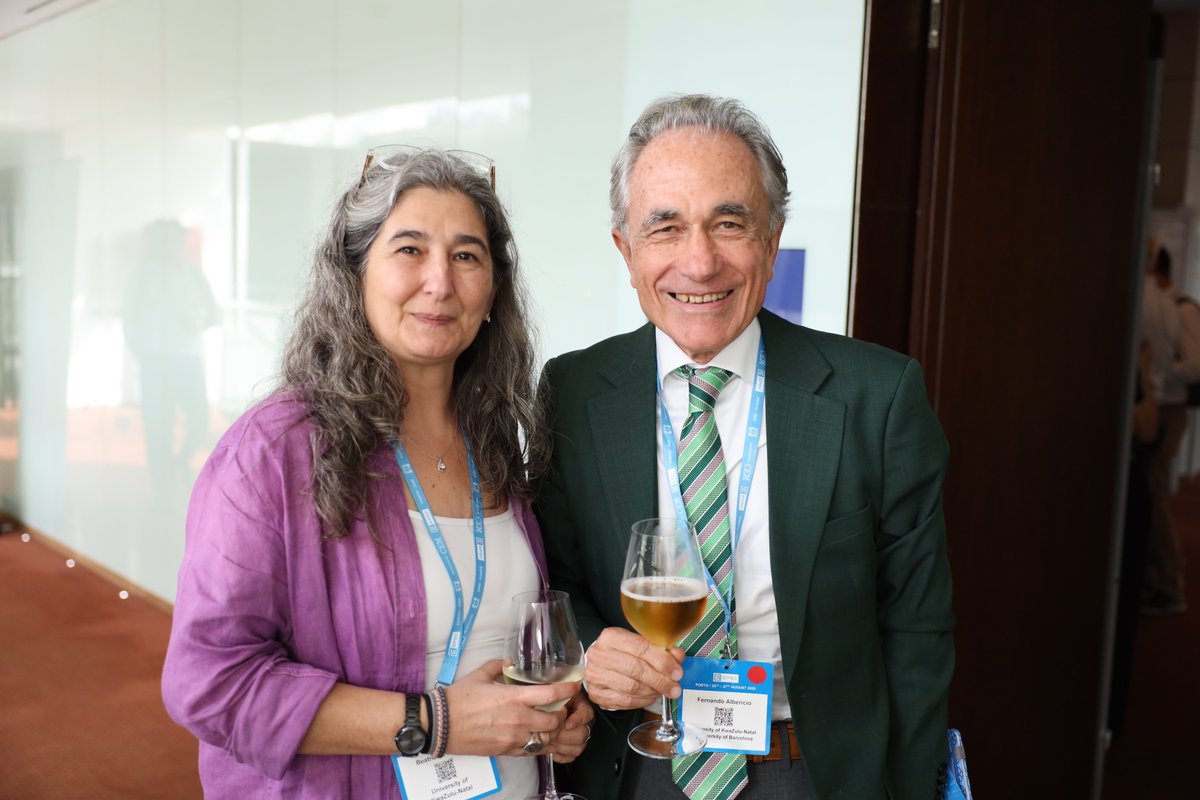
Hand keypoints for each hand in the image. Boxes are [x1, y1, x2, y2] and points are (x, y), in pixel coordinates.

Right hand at [443, 660, 577, 756]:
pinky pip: (532, 751)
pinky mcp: (506, 750)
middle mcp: (517, 719)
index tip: (574, 687)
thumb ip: (498, 666)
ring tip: (549, 723)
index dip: (567, 690)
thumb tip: (508, 663)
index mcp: (513, 697)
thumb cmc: (458, 700)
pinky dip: (539, 744)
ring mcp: (513, 737)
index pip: (550, 694)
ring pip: (546, 738)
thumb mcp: (479, 675)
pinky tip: (536, 737)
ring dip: (552, 731)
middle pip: (554, 720)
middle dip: (562, 714)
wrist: (440, 725)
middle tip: (561, 708)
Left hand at [547, 693, 594, 762]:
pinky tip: (552, 748)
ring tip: (550, 740)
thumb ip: (560, 695)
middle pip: (582, 734)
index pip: (586, 714)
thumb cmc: (551, 700)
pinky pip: (571, 757)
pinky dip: (560, 755)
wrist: (545, 710)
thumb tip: (560, 704)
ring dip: (562, 746)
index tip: (567, 724)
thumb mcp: (556, 692)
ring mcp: (579, 735)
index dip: (576, 720)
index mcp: (582, 705)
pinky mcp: (573, 748)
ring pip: (578, 747)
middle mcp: (583, 722)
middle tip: (552, 733)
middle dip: (565, 735)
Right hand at [583, 627, 684, 710]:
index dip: (662, 661)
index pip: (640, 648)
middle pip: (636, 669)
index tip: (676, 671)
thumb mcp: (639, 644)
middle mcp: (599, 656)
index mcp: (611, 637)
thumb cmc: (621, 652)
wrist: (598, 663)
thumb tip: (678, 655)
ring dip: (653, 692)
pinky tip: (651, 696)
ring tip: (663, 691)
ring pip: (631, 688)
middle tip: (675, 687)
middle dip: (660, 680)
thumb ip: (659, 649)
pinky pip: (625, 702)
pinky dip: (643, 701)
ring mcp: (596, 676)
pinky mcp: (597, 694)